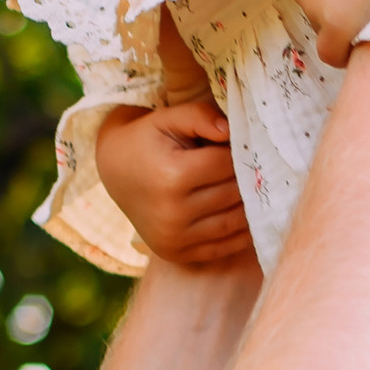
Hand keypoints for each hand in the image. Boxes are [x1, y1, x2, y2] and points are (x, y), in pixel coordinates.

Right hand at [94, 95, 256, 270]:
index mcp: (172, 177)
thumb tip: (231, 130)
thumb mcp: (168, 118)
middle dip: (247, 179)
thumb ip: (200, 116)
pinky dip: (241, 234)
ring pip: (234, 223)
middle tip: (254, 167)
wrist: (114, 171)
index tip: (244, 147)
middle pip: (233, 194)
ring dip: (251, 206)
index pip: (228, 165)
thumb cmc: (146, 140)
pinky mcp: (175, 254)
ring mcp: (173, 238)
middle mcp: (172, 213)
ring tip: (255, 189)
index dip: (241, 154)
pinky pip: (223, 248)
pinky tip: (248, 216)